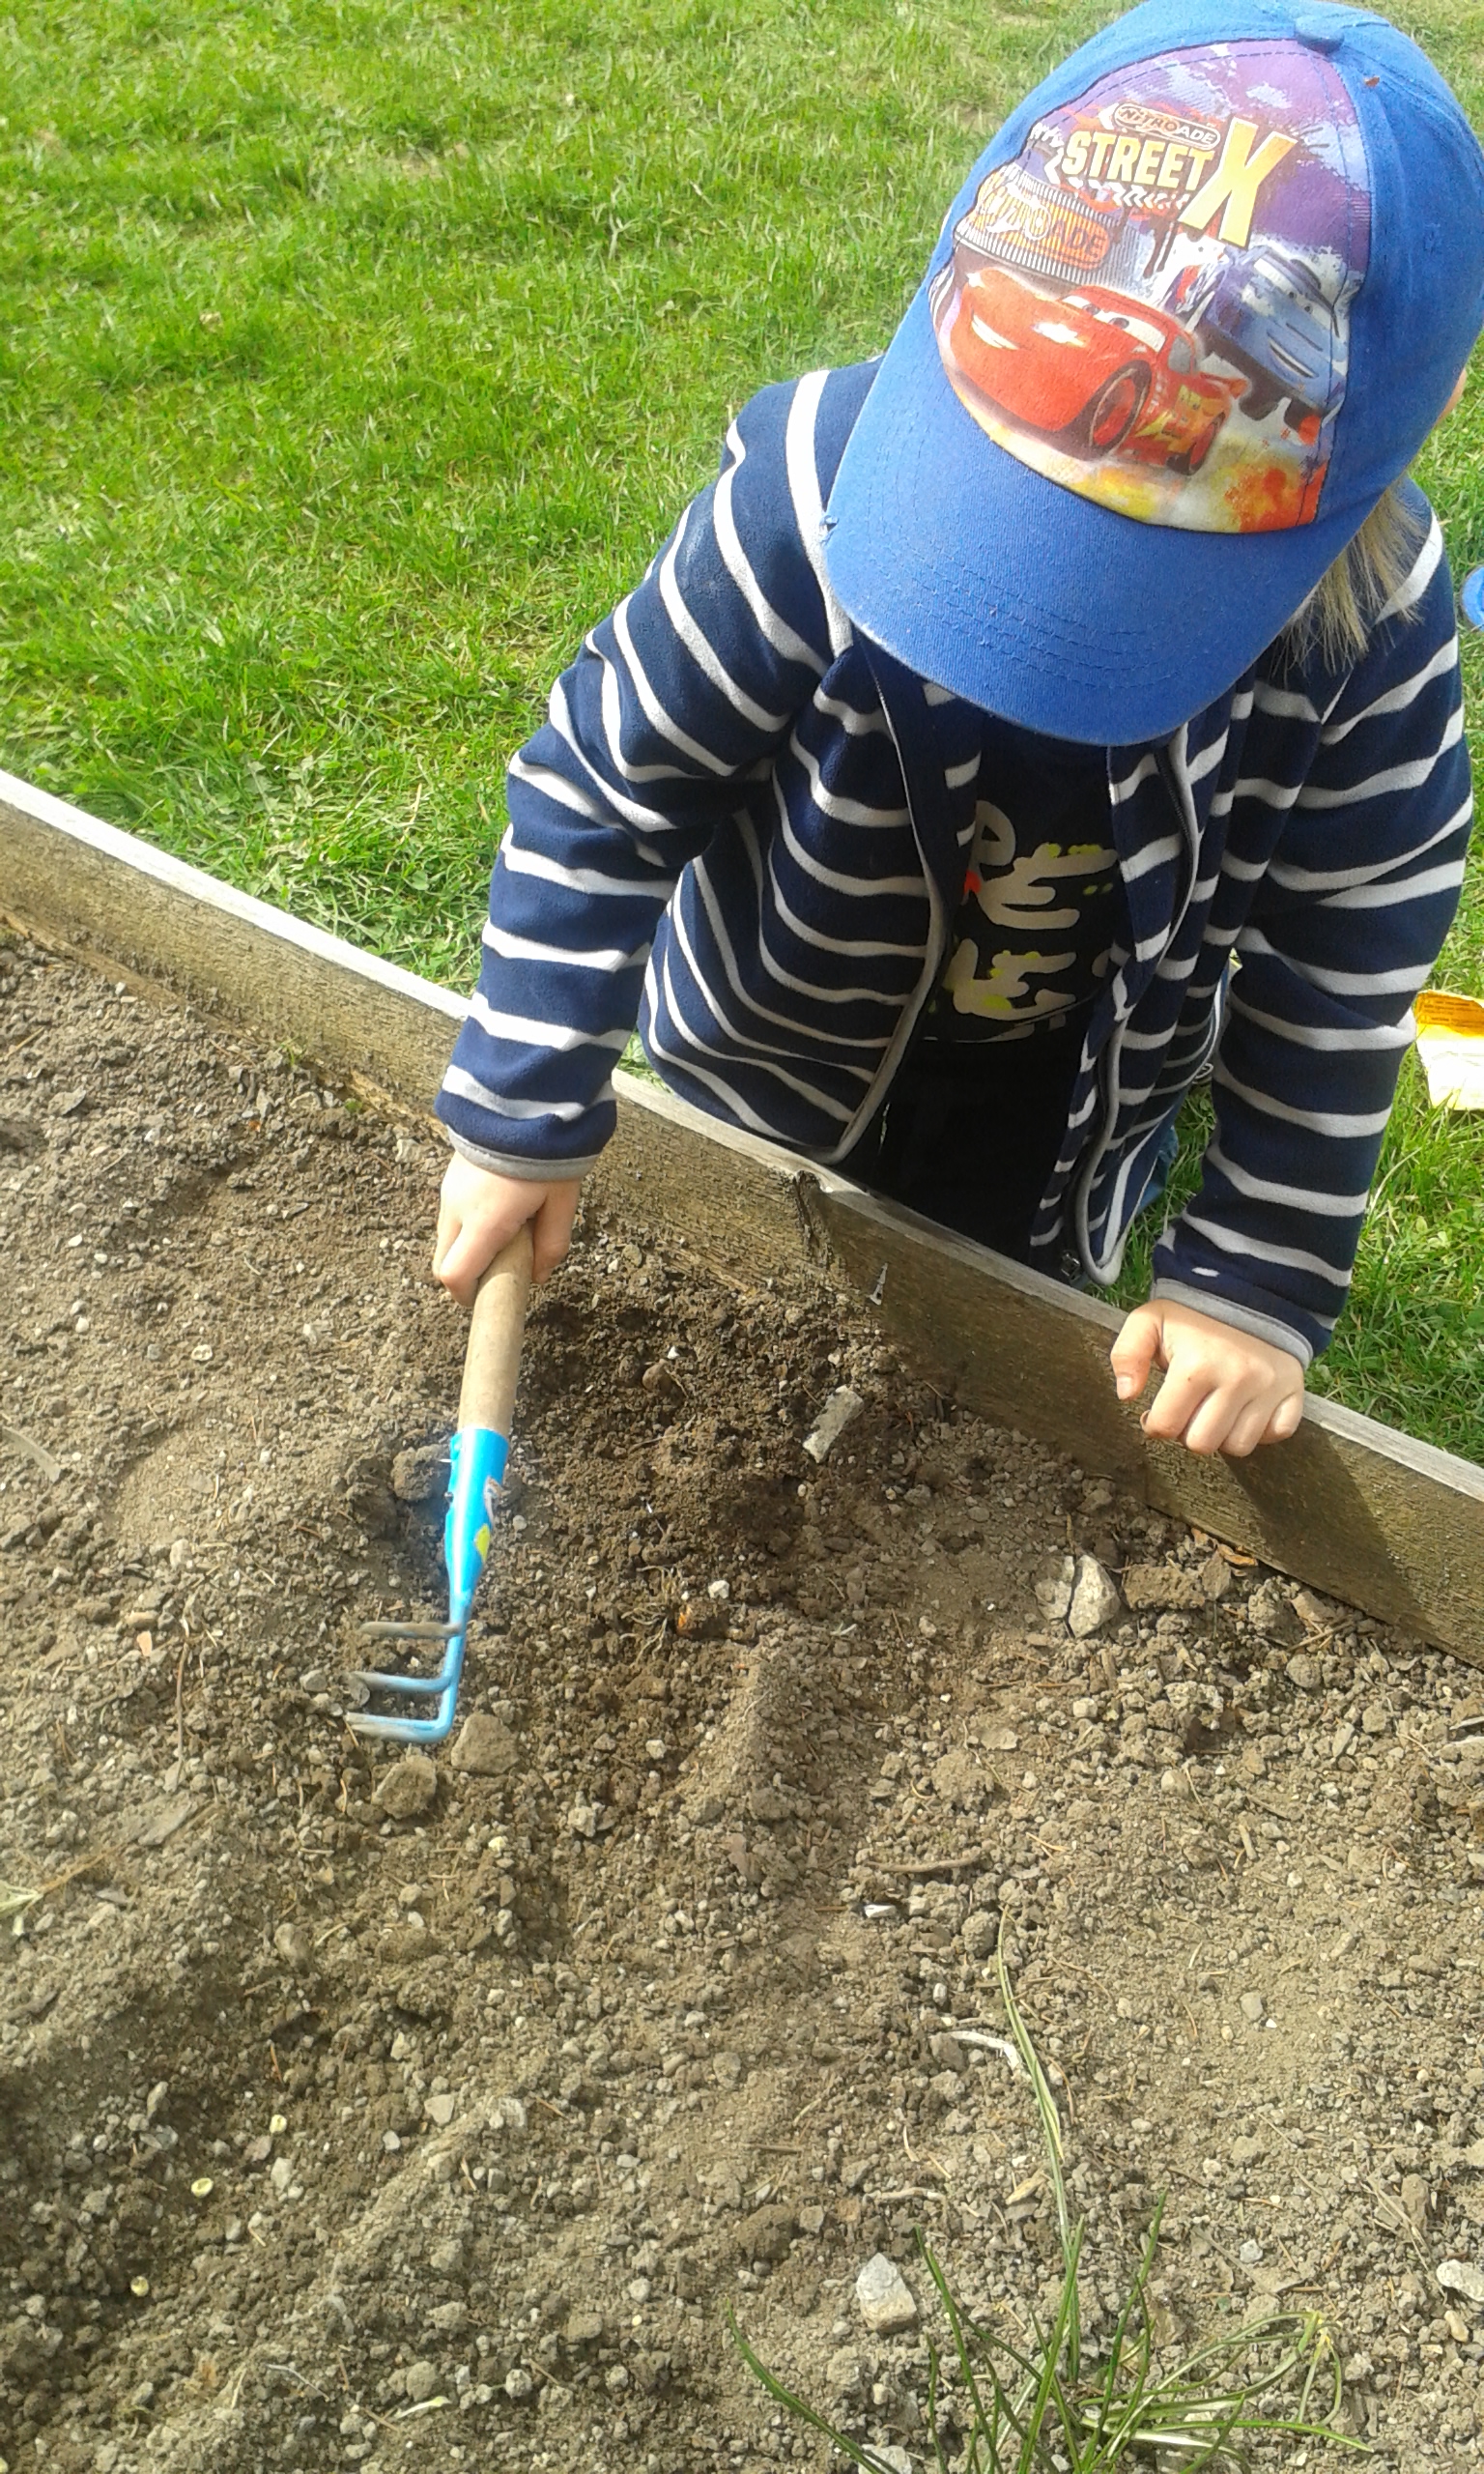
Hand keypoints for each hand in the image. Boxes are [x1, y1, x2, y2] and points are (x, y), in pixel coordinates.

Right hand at [432, 1154, 582, 1307]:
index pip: (454, 1276)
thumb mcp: (562, 1201)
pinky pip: (451, 1213)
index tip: (486, 1297)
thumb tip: (538, 1275)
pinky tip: (498, 1206)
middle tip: (500, 1267)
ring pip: (446, 1237)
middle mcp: (457, 1210)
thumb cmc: (546, 1152)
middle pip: (443, 1261)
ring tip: (507, 1229)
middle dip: (466, 1274)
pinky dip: (467, 1223)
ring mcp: (448, 1191)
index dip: (467, 1295)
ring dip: (468, 1246)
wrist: (523, 1098)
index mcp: (483, 1223)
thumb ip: (551, 1244)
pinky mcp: (450, 1176)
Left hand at [1109, 1300, 1303, 1457]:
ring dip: (1222, 1434)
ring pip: (1239, 1446)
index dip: (1155, 1423)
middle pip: (1202, 1444)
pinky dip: (1261, 1429)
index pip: (1166, 1427)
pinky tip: (1245, 1409)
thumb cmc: (1193, 1316)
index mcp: (1197, 1365)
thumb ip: (1126, 1354)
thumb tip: (1127, 1394)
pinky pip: (1277, 1434)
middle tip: (1189, 1409)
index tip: (1159, 1410)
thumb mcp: (1149, 1322)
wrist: (1247, 1292)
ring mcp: (1270, 1388)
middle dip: (1188, 1431)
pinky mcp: (1293, 1391)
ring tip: (1214, 1409)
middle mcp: (1238, 1379)